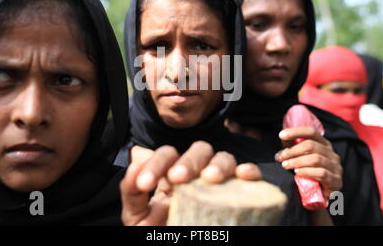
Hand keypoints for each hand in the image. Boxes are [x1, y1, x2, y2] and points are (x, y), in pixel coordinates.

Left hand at [120, 141, 261, 225]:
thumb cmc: (159, 233)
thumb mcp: (137, 217)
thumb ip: (131, 192)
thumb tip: (136, 162)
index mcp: (173, 177)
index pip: (168, 155)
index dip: (156, 163)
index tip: (145, 184)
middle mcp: (198, 176)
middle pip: (199, 149)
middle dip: (189, 161)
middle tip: (177, 179)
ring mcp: (220, 184)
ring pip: (224, 158)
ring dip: (218, 164)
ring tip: (210, 179)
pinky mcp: (240, 196)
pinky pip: (250, 177)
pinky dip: (250, 170)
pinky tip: (243, 175)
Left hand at [275, 126, 341, 197]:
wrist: (320, 196)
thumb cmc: (308, 173)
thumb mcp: (301, 158)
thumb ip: (293, 148)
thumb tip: (283, 138)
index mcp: (324, 144)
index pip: (312, 132)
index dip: (296, 132)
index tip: (281, 135)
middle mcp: (332, 153)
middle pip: (311, 145)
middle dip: (292, 150)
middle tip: (280, 157)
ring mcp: (336, 167)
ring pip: (315, 159)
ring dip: (297, 161)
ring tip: (285, 165)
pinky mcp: (336, 181)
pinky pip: (321, 173)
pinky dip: (307, 172)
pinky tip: (297, 173)